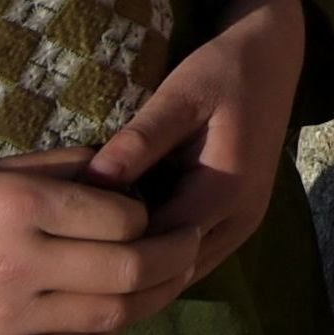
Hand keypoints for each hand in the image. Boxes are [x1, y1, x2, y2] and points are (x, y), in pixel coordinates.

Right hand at [0, 154, 200, 334]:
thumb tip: (135, 171)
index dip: (149, 214)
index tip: (154, 209)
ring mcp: (7, 319)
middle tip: (192, 244)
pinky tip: (119, 310)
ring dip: (153, 297)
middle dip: (174, 256)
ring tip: (169, 278)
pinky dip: (109, 330)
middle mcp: (17, 264)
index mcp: (19, 207)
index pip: (122, 217)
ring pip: (112, 315)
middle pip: (130, 269)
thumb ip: (67, 170)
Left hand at [84, 0, 310, 288]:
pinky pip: (191, 262)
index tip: (59, 242)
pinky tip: (117, 253)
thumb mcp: (181, 94)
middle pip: (170, 273)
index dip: (106, 251)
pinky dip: (156, 265)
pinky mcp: (236, 224)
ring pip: (181, 276)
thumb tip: (92, 183)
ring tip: (82, 266)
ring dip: (137, 273)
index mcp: (226, 191)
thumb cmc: (225, 70)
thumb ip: (140, 141)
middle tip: (61, 265)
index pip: (155, 247)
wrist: (275, 58)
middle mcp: (240, 221)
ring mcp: (242, 227)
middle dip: (118, 273)